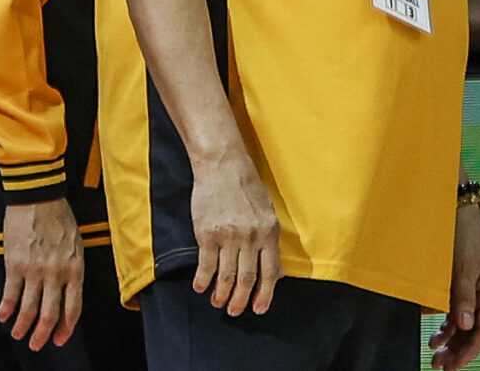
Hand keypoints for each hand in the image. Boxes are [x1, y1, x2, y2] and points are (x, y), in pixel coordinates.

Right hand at [0, 197, 83, 350]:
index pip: (73, 307)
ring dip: (22, 326)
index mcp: (76, 268)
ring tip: (17, 335)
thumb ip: (71, 270)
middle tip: (36, 345)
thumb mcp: (76, 246)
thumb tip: (65, 294)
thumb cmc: (61, 221)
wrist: (40, 200)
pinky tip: (3, 316)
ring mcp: (35, 271)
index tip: (60, 339)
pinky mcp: (15, 265)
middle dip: (43, 334)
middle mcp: (57, 273)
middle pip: (50, 314)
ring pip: (28, 308)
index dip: (66, 327)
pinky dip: (6, 308)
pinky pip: (10, 294)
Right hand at [189, 148, 282, 316]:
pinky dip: (203, 279)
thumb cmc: (247, 188)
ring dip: (222, 293)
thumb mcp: (268, 213)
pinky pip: (206, 264)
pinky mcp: (207, 234)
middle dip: (242, 299)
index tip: (260, 308)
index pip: (269, 271)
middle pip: (247, 277)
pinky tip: (201, 288)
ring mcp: (229, 236)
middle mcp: (251, 237)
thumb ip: (271, 242)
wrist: (224, 167)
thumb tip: (279, 270)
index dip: (265, 293)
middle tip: (235, 311)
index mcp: (269, 232)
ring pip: (227, 274)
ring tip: (218, 303)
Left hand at [430, 202, 479, 369]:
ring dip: (451, 342)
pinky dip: (446, 328)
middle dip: (459, 350)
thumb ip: (464, 297)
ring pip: (464, 325)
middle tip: (441, 366)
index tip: (455, 365)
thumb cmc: (465, 235)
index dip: (471, 350)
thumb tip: (466, 325)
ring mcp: (472, 291)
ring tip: (436, 356)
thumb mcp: (465, 267)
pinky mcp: (460, 286)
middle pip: (475, 331)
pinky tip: (435, 337)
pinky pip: (455, 314)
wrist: (456, 210)